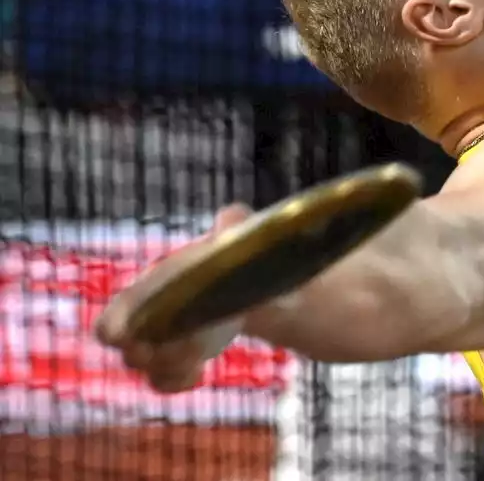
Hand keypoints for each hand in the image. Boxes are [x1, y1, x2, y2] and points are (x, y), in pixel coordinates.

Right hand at [94, 203, 252, 393]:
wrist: (255, 285)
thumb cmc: (232, 258)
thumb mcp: (235, 242)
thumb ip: (233, 227)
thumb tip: (231, 215)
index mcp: (151, 286)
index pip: (115, 315)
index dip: (115, 327)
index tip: (130, 336)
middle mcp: (147, 317)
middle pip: (126, 349)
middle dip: (145, 355)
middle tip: (180, 346)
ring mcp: (161, 342)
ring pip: (144, 368)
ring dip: (166, 368)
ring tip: (197, 356)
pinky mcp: (178, 362)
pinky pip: (163, 381)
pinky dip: (176, 381)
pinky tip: (199, 370)